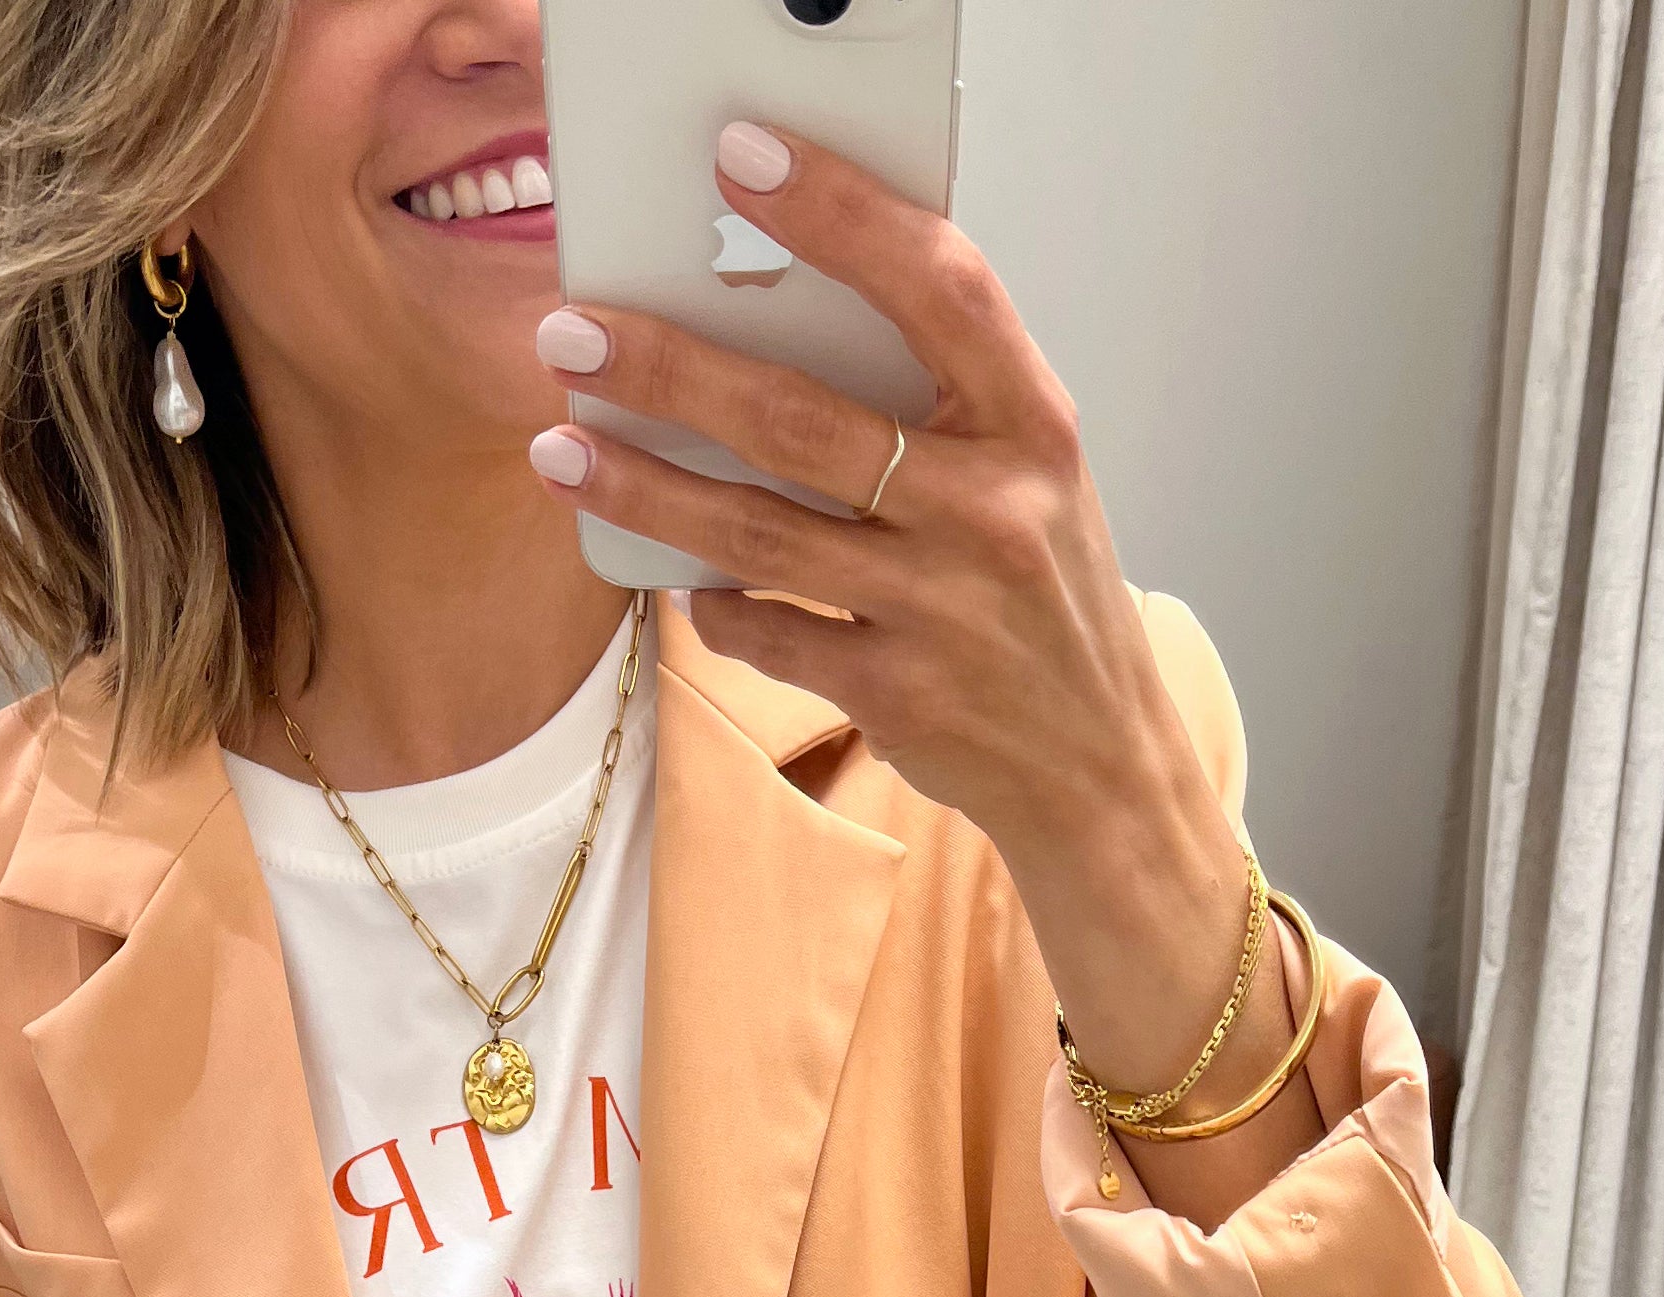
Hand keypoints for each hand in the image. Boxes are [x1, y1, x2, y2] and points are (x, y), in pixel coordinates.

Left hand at [527, 127, 1320, 1223]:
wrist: (1101, 768)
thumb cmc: (1045, 600)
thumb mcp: (1028, 475)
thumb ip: (935, 400)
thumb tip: (774, 318)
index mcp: (1033, 426)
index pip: (938, 286)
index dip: (839, 215)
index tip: (743, 161)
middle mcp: (993, 512)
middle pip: (804, 420)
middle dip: (673, 371)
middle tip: (574, 331)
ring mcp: (942, 609)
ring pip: (758, 534)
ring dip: (646, 488)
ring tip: (561, 447)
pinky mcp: (896, 694)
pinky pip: (768, 632)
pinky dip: (713, 604)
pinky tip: (676, 581)